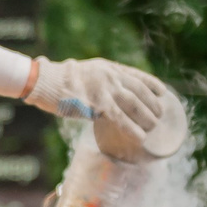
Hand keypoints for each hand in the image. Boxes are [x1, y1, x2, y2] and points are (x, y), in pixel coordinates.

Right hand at [28, 58, 183, 160]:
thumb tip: (108, 97)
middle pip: (140, 90)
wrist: (43, 80)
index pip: (136, 75)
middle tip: (159, 116)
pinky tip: (140, 137)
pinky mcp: (97, 104)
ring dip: (146, 117)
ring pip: (134, 103)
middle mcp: (110, 76)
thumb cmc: (58, 80)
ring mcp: (104, 89)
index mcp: (108, 68)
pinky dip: (132, 128)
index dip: (152, 84)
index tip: (162, 92)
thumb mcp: (84, 73)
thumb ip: (99, 81)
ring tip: (153, 127)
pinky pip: (120, 118)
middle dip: (152, 104)